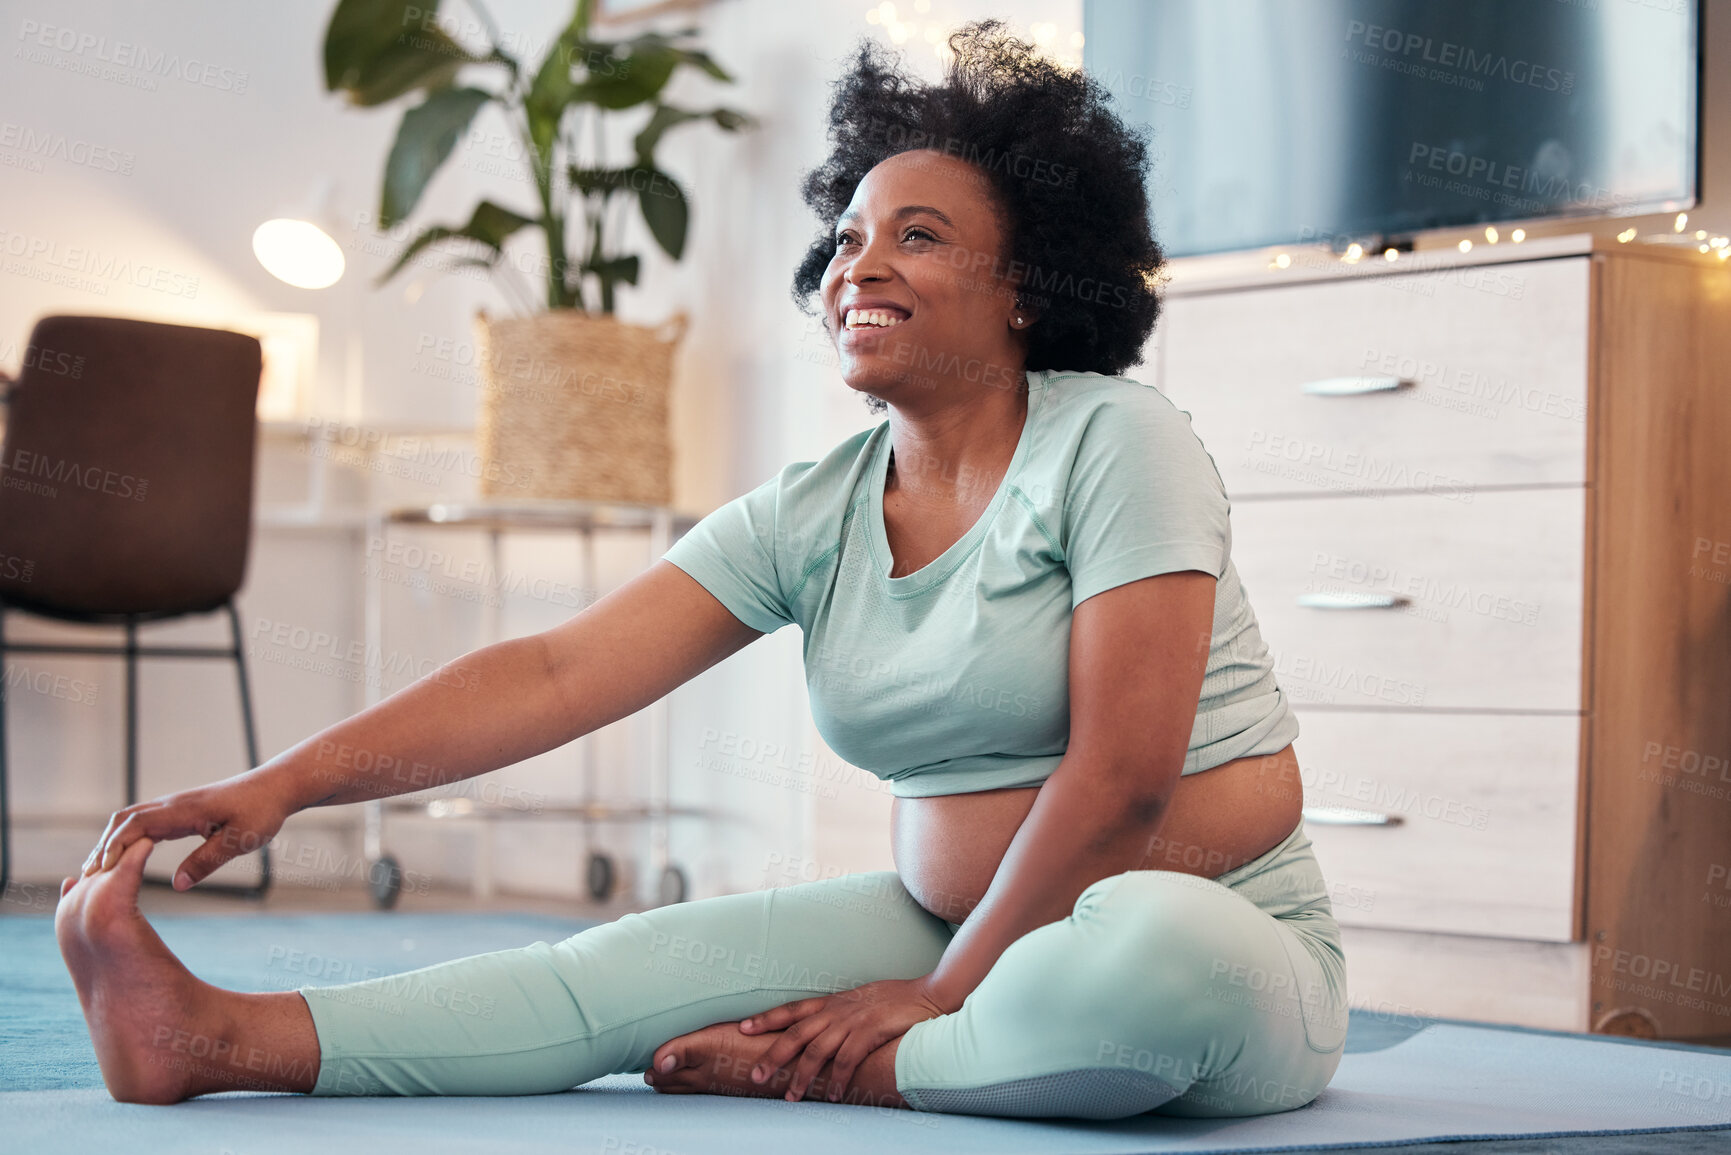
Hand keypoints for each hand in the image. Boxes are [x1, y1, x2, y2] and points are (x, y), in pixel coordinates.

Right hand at [81, 770, 294, 889]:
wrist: (276, 788)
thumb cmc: (262, 812)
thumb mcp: (240, 841)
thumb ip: (208, 860)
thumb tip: (178, 885)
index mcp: (183, 810)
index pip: (136, 825)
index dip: (115, 847)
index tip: (100, 872)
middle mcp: (174, 804)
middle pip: (125, 820)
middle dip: (104, 846)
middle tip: (87, 877)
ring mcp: (176, 806)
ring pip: (132, 819)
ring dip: (112, 841)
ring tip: (97, 871)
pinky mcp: (182, 811)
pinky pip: (146, 822)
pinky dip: (128, 837)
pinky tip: (124, 857)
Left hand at [738, 976, 950, 1102]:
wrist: (928, 994)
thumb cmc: (894, 1000)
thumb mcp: (859, 1002)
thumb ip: (839, 1014)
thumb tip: (822, 1029)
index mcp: (832, 1003)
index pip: (792, 1010)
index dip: (767, 1019)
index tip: (743, 1028)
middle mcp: (837, 1011)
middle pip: (796, 1033)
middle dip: (773, 1055)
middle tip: (755, 1075)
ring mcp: (853, 1021)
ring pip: (817, 1050)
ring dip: (801, 1076)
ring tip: (790, 1096)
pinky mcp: (870, 1032)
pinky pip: (847, 1060)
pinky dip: (836, 1079)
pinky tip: (830, 1095)